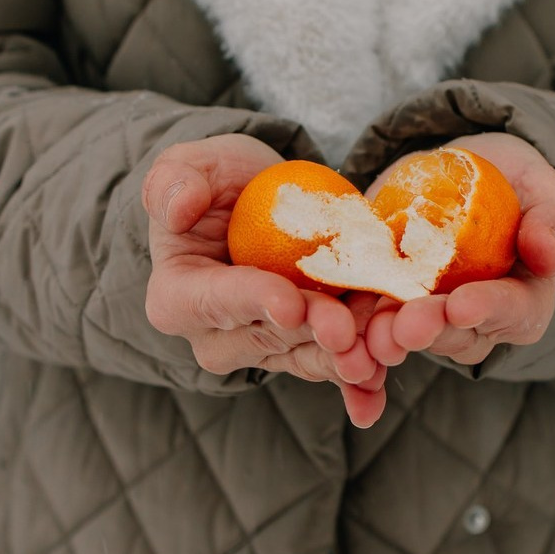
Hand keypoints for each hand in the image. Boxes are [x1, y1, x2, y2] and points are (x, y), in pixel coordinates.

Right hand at [142, 135, 386, 426]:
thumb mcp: (189, 166)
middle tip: (349, 327)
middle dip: (313, 332)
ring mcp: (263, 350)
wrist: (259, 202)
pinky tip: (380, 387)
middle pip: (270, 337)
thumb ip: (173, 182)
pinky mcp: (304, 351)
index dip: (252, 302)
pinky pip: (334, 365)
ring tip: (381, 349)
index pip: (214, 301)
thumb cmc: (216, 183)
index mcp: (177, 297)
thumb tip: (177, 210)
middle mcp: (215, 338)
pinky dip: (360, 376)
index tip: (290, 303)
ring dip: (347, 357)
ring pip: (309, 356)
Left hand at [363, 133, 554, 368]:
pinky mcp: (385, 303)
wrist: (460, 176)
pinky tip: (334, 328)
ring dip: (385, 338)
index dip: (489, 310)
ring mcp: (428, 318)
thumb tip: (547, 254)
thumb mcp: (544, 189)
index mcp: (522, 301)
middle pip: (454, 334)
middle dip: (428, 329)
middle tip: (404, 326)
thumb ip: (553, 219)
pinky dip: (350, 329)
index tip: (463, 305)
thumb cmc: (515, 184)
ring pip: (407, 336)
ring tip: (368, 333)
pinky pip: (366, 323)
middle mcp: (475, 322)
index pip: (513, 313)